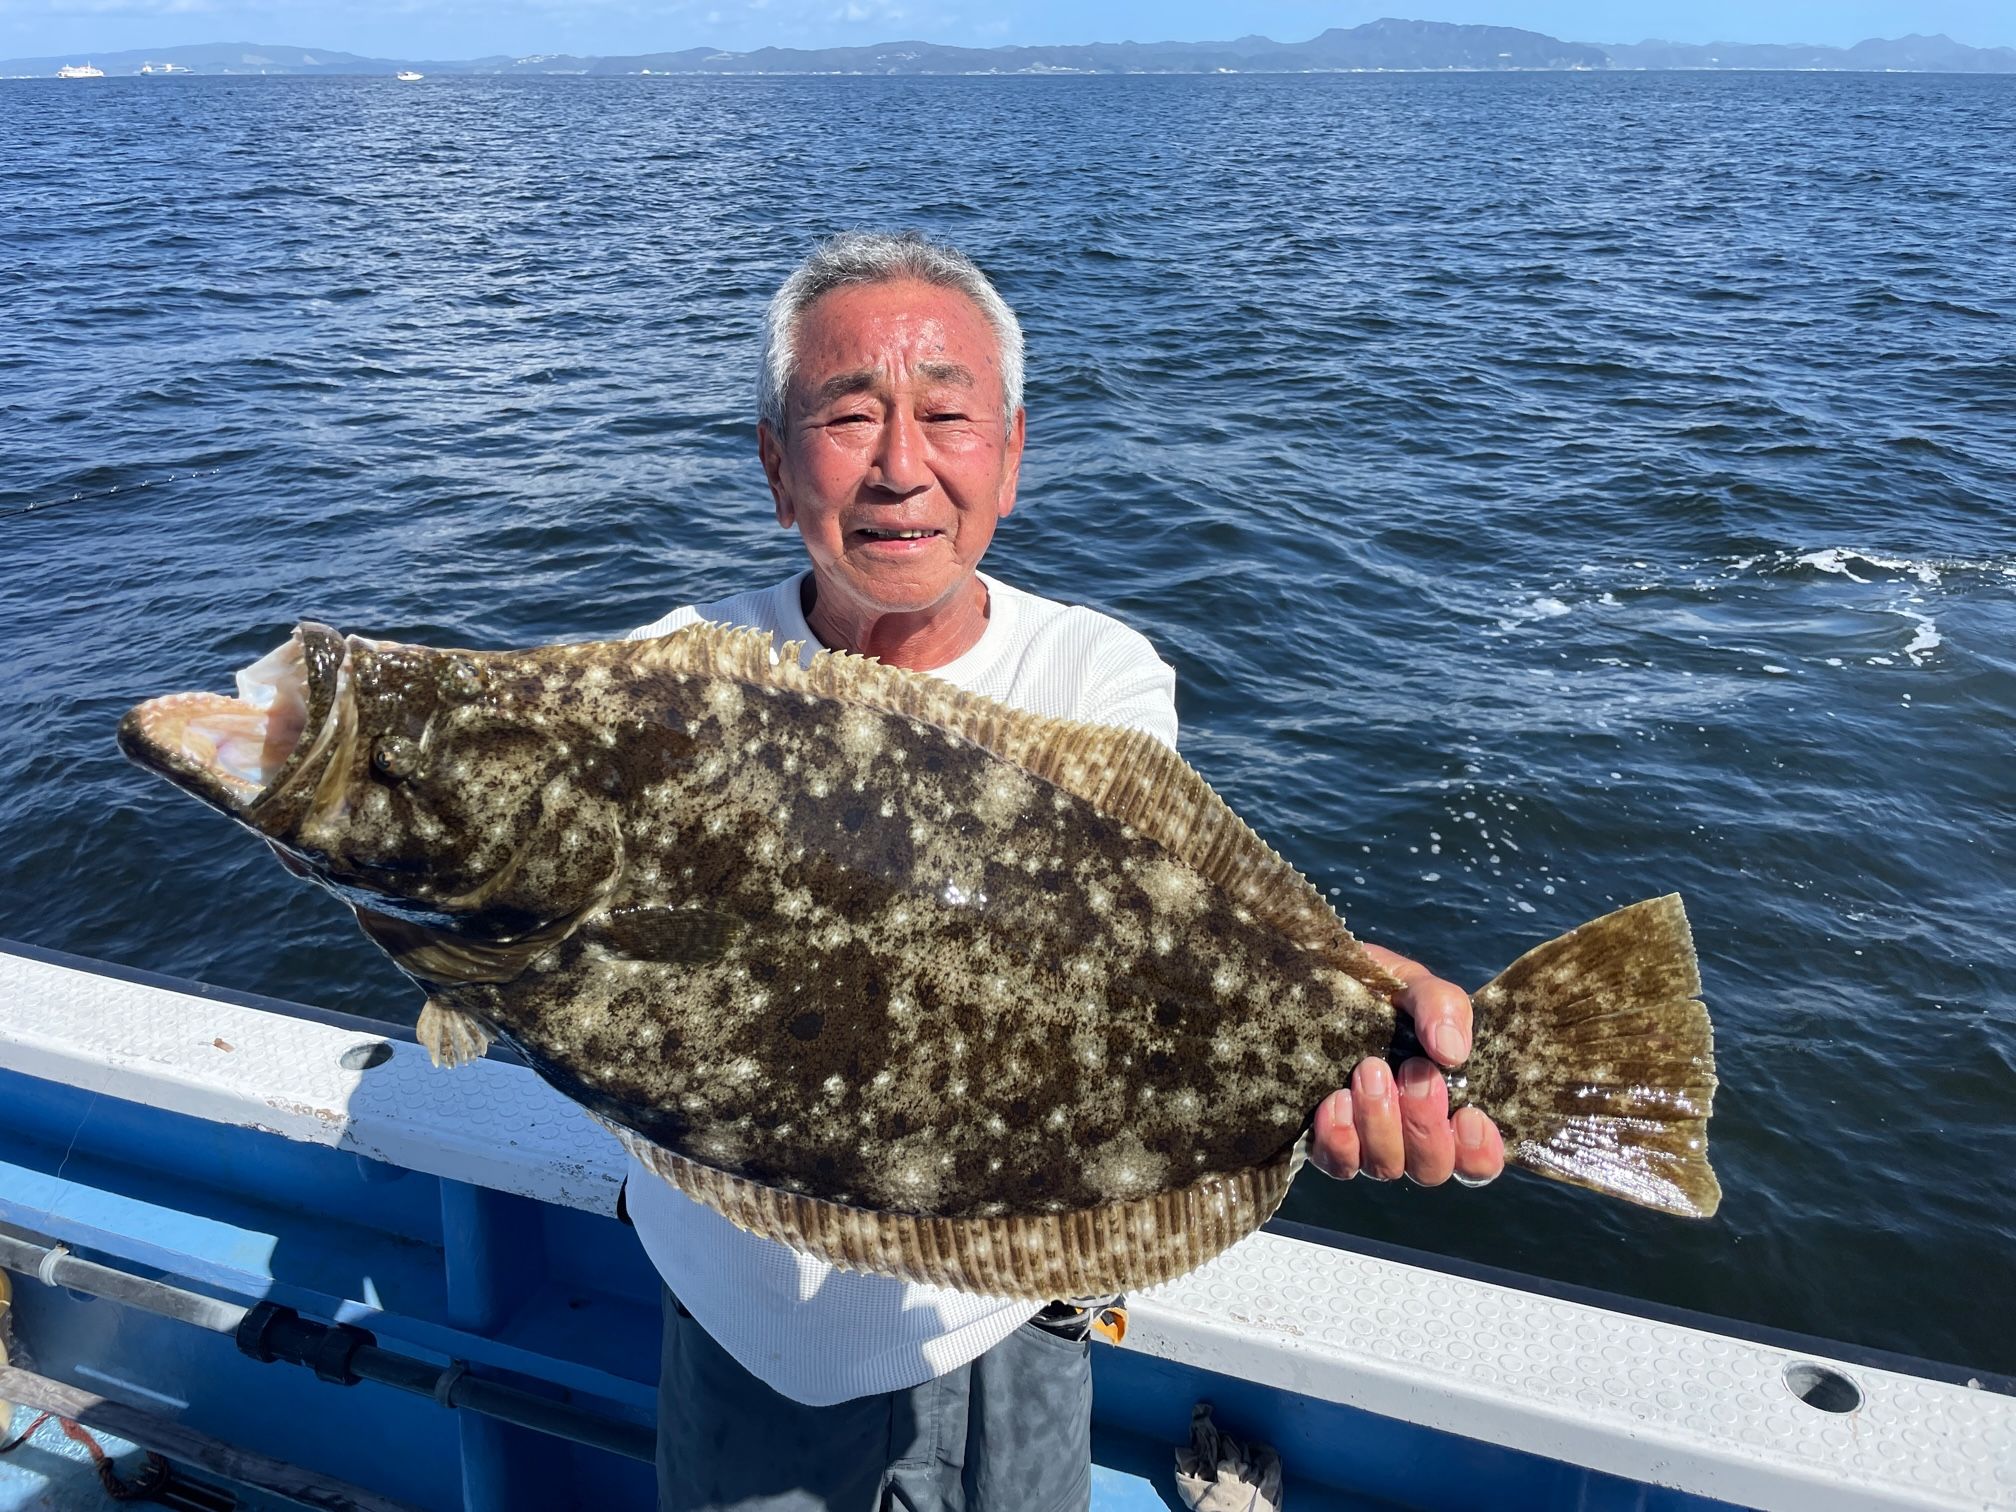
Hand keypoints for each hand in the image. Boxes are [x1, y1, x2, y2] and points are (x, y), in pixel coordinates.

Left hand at [1308, 944, 1504, 1186]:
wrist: (1320, 983)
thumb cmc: (1383, 994)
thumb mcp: (1417, 987)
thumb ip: (1444, 1008)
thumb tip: (1452, 1051)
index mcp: (1449, 1107)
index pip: (1478, 1161)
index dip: (1478, 1152)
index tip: (1468, 1114)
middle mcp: (1412, 1138)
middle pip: (1431, 1167)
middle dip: (1424, 1123)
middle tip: (1412, 1071)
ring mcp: (1370, 1144)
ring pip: (1386, 1167)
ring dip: (1381, 1122)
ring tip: (1370, 1070)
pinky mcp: (1329, 1142)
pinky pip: (1338, 1163)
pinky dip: (1340, 1137)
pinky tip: (1337, 1099)